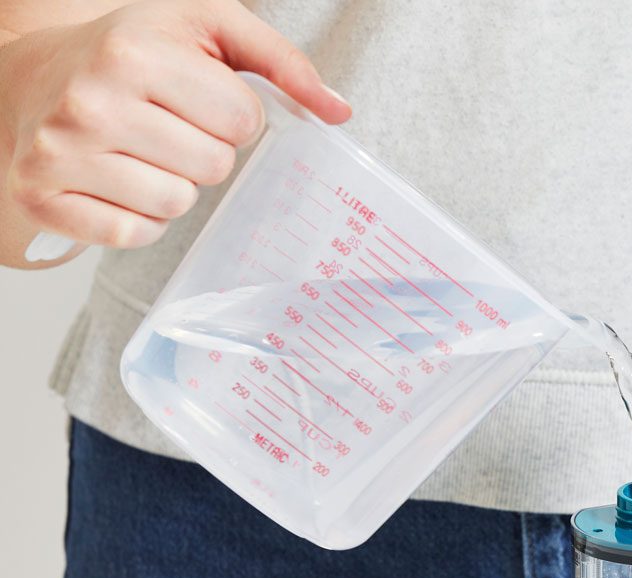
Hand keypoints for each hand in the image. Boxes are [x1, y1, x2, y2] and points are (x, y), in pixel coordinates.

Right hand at [0, 0, 348, 252]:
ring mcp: (60, 153)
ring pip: (177, 203)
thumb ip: (281, 61)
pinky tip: (118, 179)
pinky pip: (134, 234)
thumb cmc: (131, 52)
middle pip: (214, 166)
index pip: (244, 121)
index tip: (198, 98)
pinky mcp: (44, 198)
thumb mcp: (207, 28)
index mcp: (134, 54)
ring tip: (142, 150)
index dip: (235, 114)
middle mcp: (91, 103)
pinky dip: (139, 217)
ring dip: (175, 185)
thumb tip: (339, 112)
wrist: (31, 74)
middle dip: (206, 149)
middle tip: (168, 124)